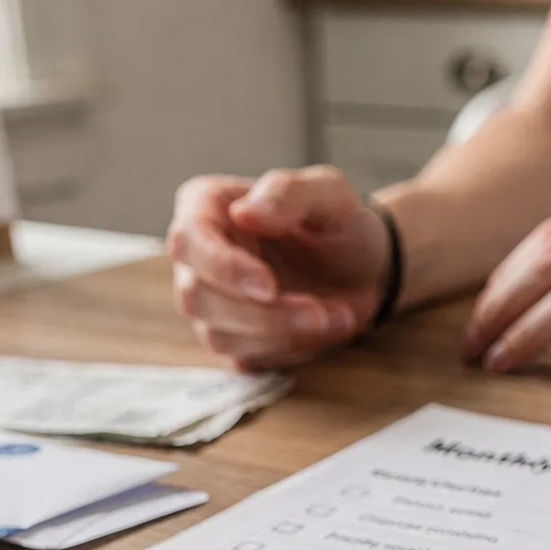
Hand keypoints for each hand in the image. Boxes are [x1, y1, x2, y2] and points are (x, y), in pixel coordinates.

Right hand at [166, 167, 389, 370]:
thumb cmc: (337, 220)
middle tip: (318, 312)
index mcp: (206, 206)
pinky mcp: (232, 337)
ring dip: (282, 333)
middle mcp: (197, 257)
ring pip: (219, 334)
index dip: (223, 268)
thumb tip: (244, 214)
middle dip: (263, 312)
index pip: (189, 240)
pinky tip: (327, 328)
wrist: (361, 266)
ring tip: (338, 316)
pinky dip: (289, 349)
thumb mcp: (328, 192)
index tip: (268, 286)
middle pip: (199, 296)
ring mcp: (210, 301)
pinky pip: (244, 357)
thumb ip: (287, 193)